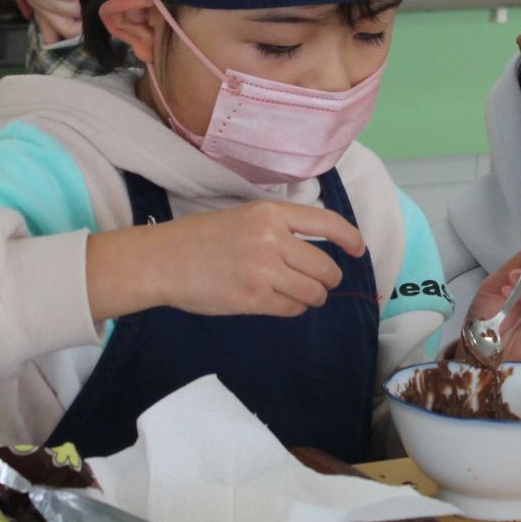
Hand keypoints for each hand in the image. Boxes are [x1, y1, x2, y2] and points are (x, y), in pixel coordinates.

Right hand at [86, 200, 366, 323]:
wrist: (163, 261)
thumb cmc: (200, 239)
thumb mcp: (243, 218)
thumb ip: (278, 229)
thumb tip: (315, 252)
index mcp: (270, 213)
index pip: (327, 223)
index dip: (350, 238)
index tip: (358, 250)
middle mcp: (272, 239)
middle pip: (325, 266)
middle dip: (328, 279)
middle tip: (318, 283)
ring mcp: (264, 270)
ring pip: (313, 291)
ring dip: (313, 297)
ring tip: (299, 295)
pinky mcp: (254, 298)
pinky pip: (293, 308)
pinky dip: (294, 308)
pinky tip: (281, 302)